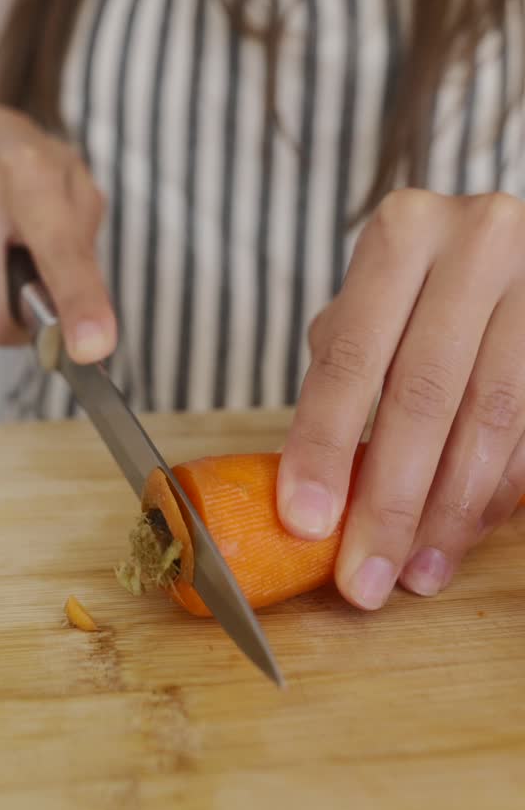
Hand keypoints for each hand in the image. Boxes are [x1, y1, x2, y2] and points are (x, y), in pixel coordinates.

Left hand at [277, 189, 524, 609]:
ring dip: (449, 513)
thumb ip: (345, 371)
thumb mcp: (372, 298)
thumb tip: (314, 493)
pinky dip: (493, 494)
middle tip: (365, 578)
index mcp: (404, 231)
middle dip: (391, 501)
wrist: (507, 241)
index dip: (323, 444)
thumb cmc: (425, 279)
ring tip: (416, 573)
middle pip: (425, 395)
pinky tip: (460, 534)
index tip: (305, 521)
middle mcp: (478, 244)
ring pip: (492, 419)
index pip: (351, 355)